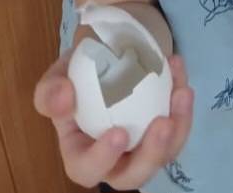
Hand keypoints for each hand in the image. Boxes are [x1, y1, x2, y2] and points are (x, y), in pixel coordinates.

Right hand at [34, 48, 193, 189]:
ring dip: (179, 126)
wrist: (104, 57)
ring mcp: (142, 149)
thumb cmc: (76, 76)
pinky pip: (179, 125)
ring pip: (165, 154)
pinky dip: (182, 101)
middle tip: (163, 123)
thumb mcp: (56, 78)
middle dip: (152, 154)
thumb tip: (63, 97)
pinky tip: (179, 71)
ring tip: (182, 93)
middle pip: (134, 175)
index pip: (88, 169)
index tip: (118, 132)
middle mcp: (114, 161)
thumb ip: (50, 91)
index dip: (103, 158)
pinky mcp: (164, 133)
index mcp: (80, 154)